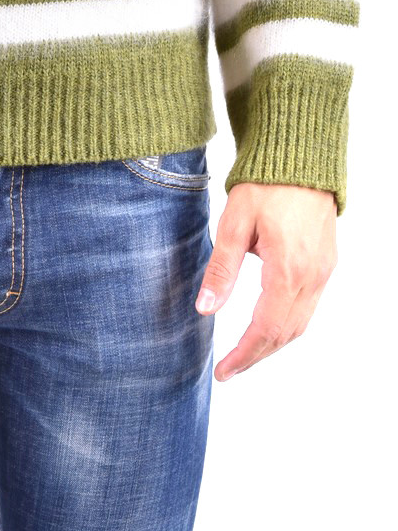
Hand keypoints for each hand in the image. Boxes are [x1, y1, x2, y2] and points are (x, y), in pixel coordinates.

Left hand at [195, 182, 336, 380]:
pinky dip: (287, 324)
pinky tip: (267, 324)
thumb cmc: (264, 185)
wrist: (301, 159)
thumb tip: (205, 309)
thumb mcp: (234, 223)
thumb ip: (222, 269)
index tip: (223, 371)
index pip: (266, 329)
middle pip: (285, 334)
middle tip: (229, 369)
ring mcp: (322, 272)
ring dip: (273, 343)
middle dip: (257, 355)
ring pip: (300, 324)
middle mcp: (311, 277)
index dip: (244, 354)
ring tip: (244, 353)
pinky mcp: (325, 264)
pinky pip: (308, 307)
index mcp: (287, 270)